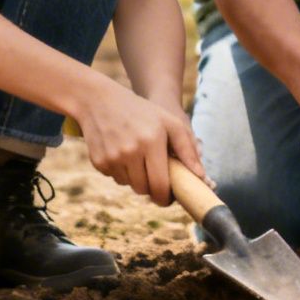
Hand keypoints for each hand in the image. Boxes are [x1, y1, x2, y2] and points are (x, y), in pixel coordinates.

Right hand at [75, 84, 205, 207]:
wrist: (100, 101)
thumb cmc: (143, 112)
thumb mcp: (170, 122)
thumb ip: (188, 148)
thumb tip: (201, 176)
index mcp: (152, 142)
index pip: (160, 185)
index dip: (165, 197)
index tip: (168, 198)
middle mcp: (130, 151)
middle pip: (144, 189)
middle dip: (151, 188)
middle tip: (155, 176)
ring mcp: (112, 157)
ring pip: (129, 185)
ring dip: (136, 178)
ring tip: (138, 158)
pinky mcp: (98, 161)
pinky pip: (114, 178)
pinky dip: (121, 171)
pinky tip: (121, 152)